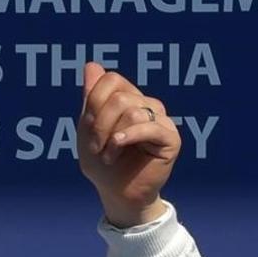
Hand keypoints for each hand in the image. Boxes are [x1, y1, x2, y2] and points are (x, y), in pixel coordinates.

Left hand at [78, 62, 181, 226]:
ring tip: (107, 153)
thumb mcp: (88, 127)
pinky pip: (148, 126)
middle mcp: (147, 105)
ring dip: (110, 135)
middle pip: (119, 96)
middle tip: (96, 145)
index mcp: (128, 99)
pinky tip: (116, 148)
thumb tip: (92, 64)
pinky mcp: (170, 138)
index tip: (87, 128)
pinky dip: (126, 137)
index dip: (93, 102)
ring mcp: (160, 120)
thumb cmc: (101, 162)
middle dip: (99, 122)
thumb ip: (91, 96)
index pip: (111, 80)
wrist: (116, 192)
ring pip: (132, 110)